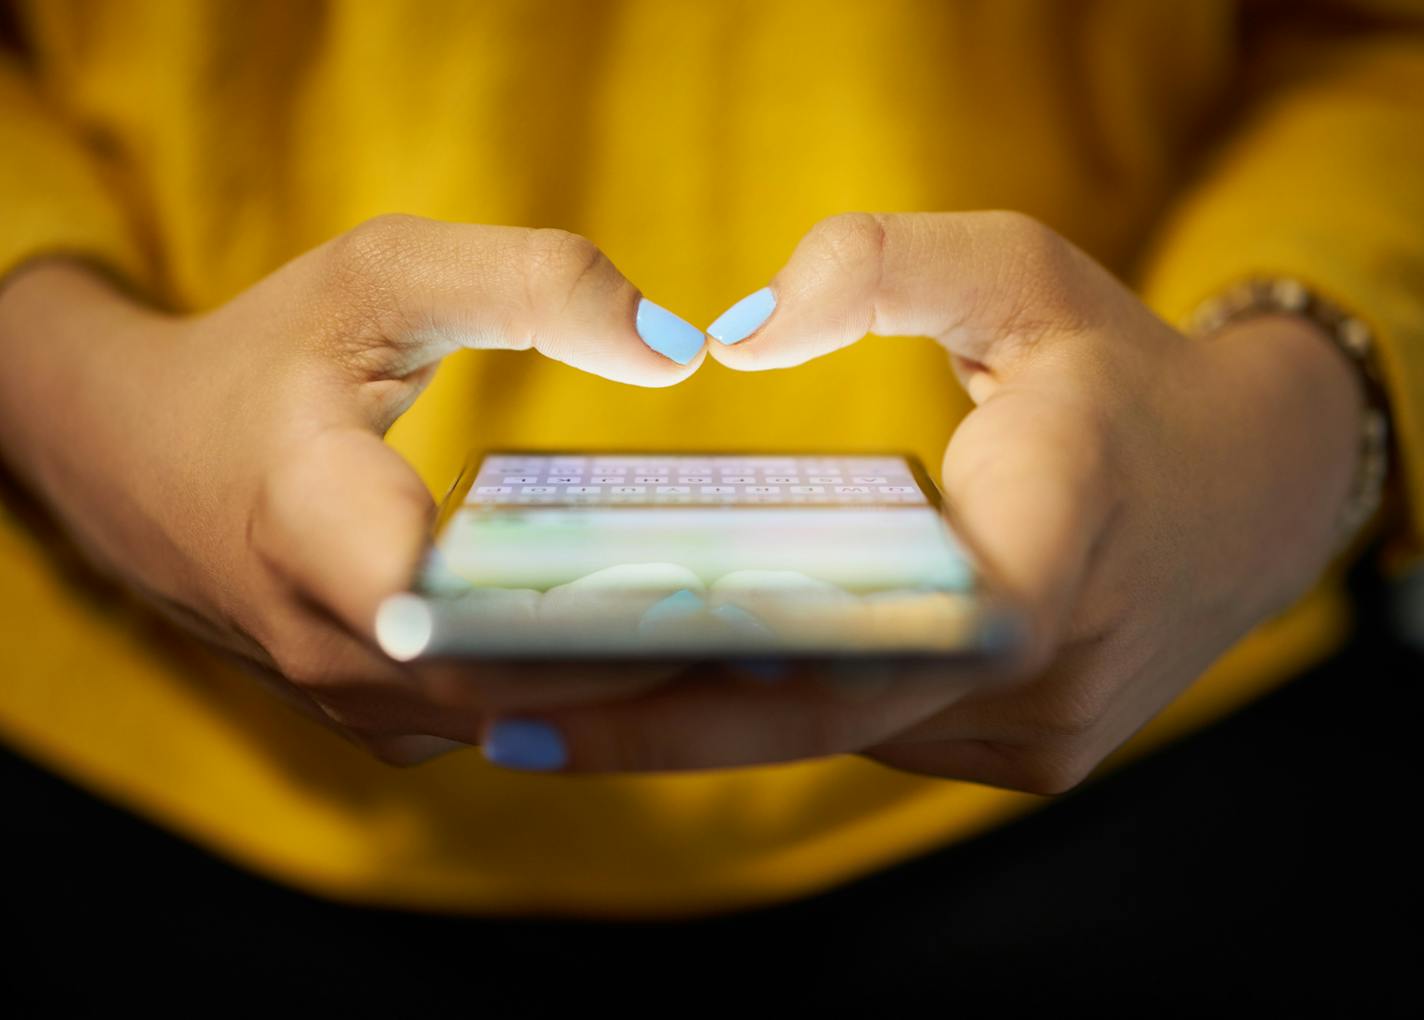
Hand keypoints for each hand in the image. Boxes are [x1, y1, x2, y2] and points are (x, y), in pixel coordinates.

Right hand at [0, 216, 706, 762]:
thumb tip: (678, 349)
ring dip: (627, 690)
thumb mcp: (383, 275)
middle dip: (649, 662)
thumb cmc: (265, 354)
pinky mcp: (373, 715)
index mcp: (310, 523)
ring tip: (758, 641)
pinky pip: (496, 722)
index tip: (711, 592)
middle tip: (790, 623)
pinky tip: (668, 649)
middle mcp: (325, 643)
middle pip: (515, 686)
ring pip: (515, 721)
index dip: (590, 616)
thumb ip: (532, 284)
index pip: (458, 613)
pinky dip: (579, 694)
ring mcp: (347, 697)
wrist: (137, 456)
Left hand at [480, 212, 1364, 791]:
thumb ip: (882, 266)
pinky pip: (878, 734)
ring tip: (554, 695)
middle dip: (654, 720)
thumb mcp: (1022, 271)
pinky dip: (782, 711)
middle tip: (494, 711)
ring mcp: (1040, 733)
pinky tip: (681, 681)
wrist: (1253, 492)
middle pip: (818, 716)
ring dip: (708, 720)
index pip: (864, 640)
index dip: (703, 681)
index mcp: (1050, 542)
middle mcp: (1045, 672)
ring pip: (841, 736)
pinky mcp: (1028, 755)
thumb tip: (734, 333)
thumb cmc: (1121, 372)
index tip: (553, 692)